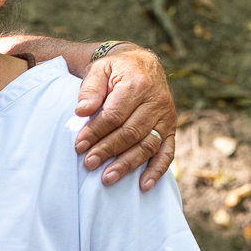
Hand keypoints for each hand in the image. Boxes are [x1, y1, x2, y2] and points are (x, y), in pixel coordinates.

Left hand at [74, 45, 176, 191]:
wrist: (142, 64)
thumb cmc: (116, 70)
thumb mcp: (100, 69)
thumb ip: (91, 89)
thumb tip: (82, 111)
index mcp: (137, 84)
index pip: (115, 115)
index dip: (96, 132)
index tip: (79, 145)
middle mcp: (156, 101)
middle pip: (131, 132)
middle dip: (108, 150)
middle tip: (89, 164)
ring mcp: (166, 117)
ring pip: (147, 145)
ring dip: (127, 164)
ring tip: (108, 178)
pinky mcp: (171, 129)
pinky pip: (167, 152)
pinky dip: (157, 170)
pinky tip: (144, 185)